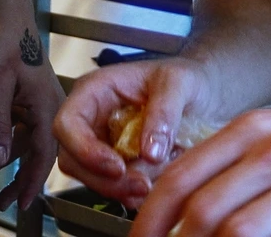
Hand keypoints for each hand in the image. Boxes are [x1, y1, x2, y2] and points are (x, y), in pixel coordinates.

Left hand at [0, 16, 64, 210]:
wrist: (10, 17)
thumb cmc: (5, 46)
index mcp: (48, 108)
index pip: (43, 156)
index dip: (31, 183)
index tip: (19, 205)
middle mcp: (49, 110)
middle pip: (36, 154)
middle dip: (18, 179)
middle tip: (2, 202)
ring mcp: (39, 105)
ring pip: (23, 142)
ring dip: (2, 158)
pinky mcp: (28, 100)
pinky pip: (16, 127)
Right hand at [54, 56, 222, 208]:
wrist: (203, 94)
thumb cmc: (185, 78)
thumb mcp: (179, 83)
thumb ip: (165, 111)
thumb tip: (149, 151)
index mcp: (95, 90)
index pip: (67, 123)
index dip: (84, 149)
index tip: (117, 167)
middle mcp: (92, 118)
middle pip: (74, 159)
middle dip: (106, 179)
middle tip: (142, 185)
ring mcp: (103, 144)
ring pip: (93, 179)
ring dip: (123, 189)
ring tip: (158, 180)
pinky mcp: (118, 164)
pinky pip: (115, 188)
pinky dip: (135, 192)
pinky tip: (159, 182)